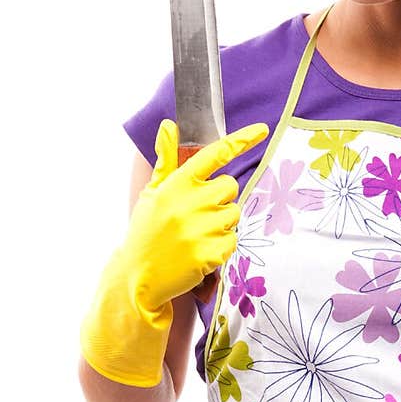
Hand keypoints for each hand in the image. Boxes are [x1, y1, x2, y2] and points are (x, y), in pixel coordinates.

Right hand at [79, 118, 268, 386]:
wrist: (137, 276)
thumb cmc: (147, 231)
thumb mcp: (152, 194)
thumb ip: (165, 160)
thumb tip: (168, 125)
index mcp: (176, 184)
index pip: (213, 154)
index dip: (241, 140)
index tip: (263, 130)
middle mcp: (189, 202)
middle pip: (230, 187)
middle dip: (220, 199)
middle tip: (198, 215)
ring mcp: (200, 228)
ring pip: (234, 215)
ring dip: (221, 224)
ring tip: (196, 235)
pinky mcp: (210, 252)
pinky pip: (233, 241)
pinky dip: (221, 247)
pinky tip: (200, 251)